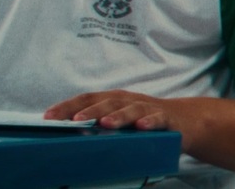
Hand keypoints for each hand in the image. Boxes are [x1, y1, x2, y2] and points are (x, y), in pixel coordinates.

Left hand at [45, 90, 193, 136]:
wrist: (186, 121)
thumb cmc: (146, 121)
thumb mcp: (121, 120)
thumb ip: (99, 124)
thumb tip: (66, 134)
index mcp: (114, 100)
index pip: (87, 99)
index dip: (68, 106)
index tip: (48, 117)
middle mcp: (130, 101)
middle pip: (108, 102)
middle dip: (90, 110)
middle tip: (74, 120)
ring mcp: (149, 109)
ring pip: (132, 110)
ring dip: (118, 116)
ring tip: (105, 124)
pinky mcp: (168, 119)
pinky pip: (159, 119)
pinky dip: (151, 122)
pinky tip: (142, 127)